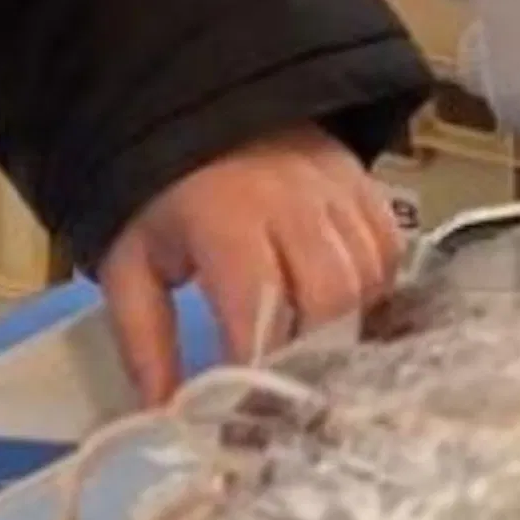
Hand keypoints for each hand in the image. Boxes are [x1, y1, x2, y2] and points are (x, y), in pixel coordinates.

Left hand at [96, 127, 400, 407]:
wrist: (196, 103)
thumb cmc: (162, 192)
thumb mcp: (131, 260)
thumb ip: (144, 338)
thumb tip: (165, 414)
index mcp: (226, 217)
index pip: (258, 307)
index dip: (258, 368)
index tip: (245, 415)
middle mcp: (291, 201)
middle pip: (329, 298)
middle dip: (312, 355)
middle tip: (289, 390)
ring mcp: (334, 188)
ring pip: (366, 278)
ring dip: (346, 327)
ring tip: (314, 357)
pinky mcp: (363, 183)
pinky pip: (387, 251)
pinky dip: (373, 291)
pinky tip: (344, 312)